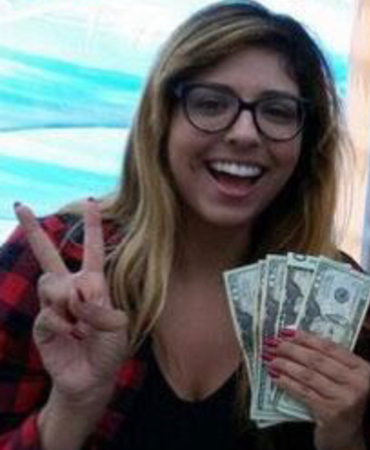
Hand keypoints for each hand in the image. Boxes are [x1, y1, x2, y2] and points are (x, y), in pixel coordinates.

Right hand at [14, 200, 128, 408]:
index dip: (91, 227)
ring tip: (80, 323)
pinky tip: (71, 334)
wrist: (94, 376)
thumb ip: (100, 307)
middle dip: (33, 230)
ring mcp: (53, 306)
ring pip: (51, 285)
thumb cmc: (109, 348)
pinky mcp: (42, 324)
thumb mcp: (117, 325)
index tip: (90, 201)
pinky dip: (63, 324)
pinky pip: (48, 313)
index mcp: (94, 284)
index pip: (92, 250)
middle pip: (48, 256)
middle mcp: (70, 289)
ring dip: (69, 302)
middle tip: (20, 205)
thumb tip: (76, 294)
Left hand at [265, 330, 369, 449]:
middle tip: (273, 343)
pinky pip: (304, 393)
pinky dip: (288, 384)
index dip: (307, 338)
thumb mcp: (343, 380)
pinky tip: (276, 377)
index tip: (286, 331)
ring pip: (309, 376)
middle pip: (318, 360)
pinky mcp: (331, 413)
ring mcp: (346, 399)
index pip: (331, 347)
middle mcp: (358, 382)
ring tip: (270, 359)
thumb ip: (330, 362)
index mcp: (363, 368)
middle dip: (292, 350)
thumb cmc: (341, 403)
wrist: (346, 437)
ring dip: (286, 365)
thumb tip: (296, 340)